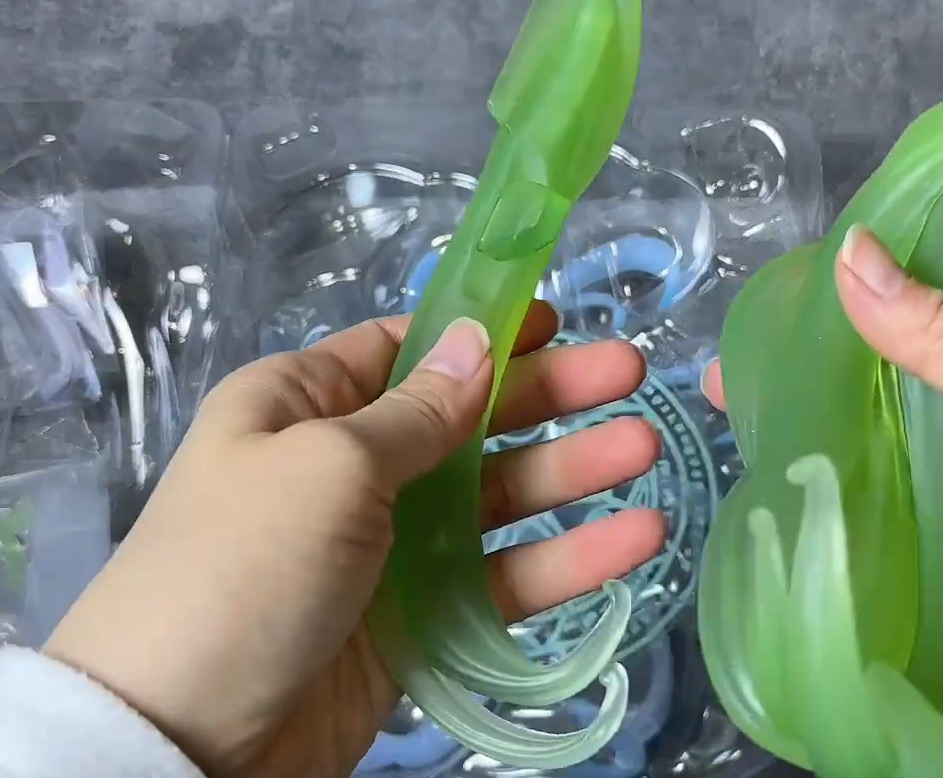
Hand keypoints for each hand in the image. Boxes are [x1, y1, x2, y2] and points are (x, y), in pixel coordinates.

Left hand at [43, 305, 666, 777]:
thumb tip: (476, 340)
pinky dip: (568, 560)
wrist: (181, 740)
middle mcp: (349, 469)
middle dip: (550, 394)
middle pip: (469, 419)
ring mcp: (388, 549)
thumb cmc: (242, 568)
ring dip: (572, 472)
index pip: (404, 351)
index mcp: (303, 407)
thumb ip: (416, 412)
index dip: (483, 332)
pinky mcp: (420, 621)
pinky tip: (634, 539)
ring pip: (498, 498)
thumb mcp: (325, 466)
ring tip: (646, 450)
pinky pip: (504, 577)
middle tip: (633, 374)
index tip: (560, 321)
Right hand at [703, 225, 942, 777]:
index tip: (800, 288)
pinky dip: (873, 526)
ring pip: (924, 463)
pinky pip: (932, 540)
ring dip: (846, 450)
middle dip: (846, 373)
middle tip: (745, 375)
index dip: (893, 283)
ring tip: (748, 431)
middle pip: (936, 382)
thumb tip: (849, 260)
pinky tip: (798, 511)